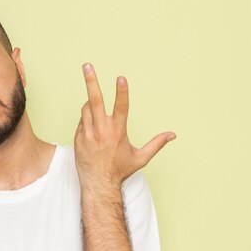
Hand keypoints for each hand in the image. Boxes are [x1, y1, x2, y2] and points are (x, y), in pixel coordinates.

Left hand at [74, 63, 174, 188]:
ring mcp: (87, 134)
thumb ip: (156, 144)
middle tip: (87, 65)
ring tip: (96, 105)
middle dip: (91, 81)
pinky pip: (81, 121)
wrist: (98, 184)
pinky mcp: (78, 138)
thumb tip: (172, 135)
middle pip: (95, 100)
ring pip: (86, 109)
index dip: (122, 92)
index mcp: (118, 132)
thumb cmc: (120, 170)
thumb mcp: (140, 158)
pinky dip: (87, 118)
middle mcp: (101, 131)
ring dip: (91, 103)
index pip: (121, 108)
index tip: (121, 78)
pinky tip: (92, 126)